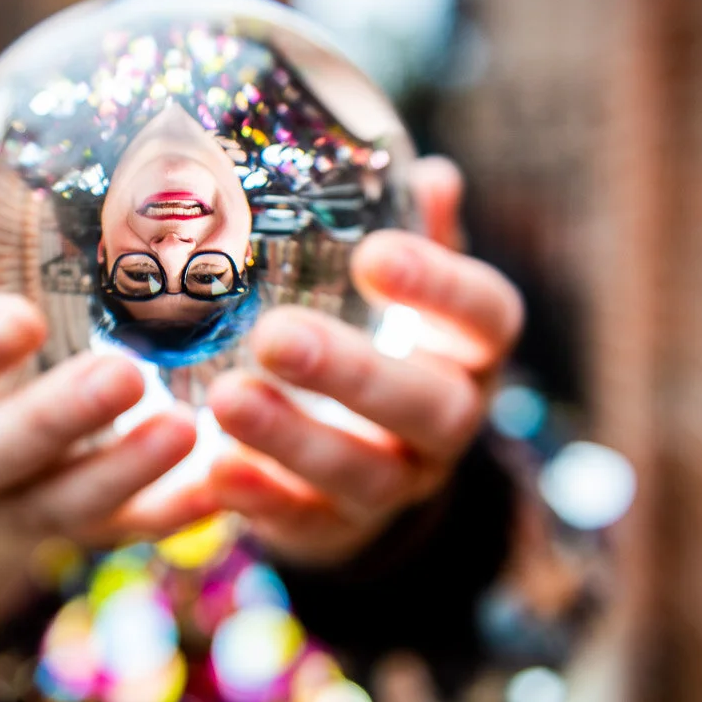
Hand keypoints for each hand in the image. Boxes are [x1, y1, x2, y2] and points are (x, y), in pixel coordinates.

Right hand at [0, 202, 212, 546]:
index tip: (22, 320)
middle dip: (57, 418)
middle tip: (124, 375)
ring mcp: (12, 498)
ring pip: (60, 501)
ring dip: (123, 470)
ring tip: (186, 429)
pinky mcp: (74, 521)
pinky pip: (118, 527)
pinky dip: (167, 514)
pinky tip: (216, 490)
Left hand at [206, 157, 523, 564]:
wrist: (369, 462)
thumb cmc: (382, 344)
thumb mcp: (404, 296)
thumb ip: (419, 238)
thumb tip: (432, 174)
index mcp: (467, 352)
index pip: (486, 319)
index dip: (441, 290)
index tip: (373, 255)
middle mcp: (447, 422)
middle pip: (427, 405)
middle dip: (352, 373)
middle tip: (274, 338)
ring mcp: (398, 484)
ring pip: (363, 472)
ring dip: (293, 437)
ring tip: (227, 399)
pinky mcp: (339, 528)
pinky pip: (307, 521)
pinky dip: (261, 498)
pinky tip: (215, 470)